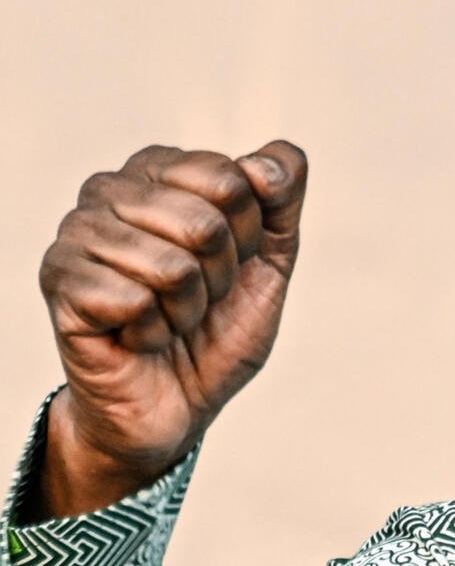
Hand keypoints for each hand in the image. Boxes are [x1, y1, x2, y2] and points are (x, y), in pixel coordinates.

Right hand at [30, 141, 306, 518]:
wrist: (179, 404)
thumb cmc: (218, 328)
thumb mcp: (271, 263)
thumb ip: (283, 202)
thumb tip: (273, 161)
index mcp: (159, 170)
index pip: (230, 179)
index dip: (248, 237)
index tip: (232, 263)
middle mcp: (109, 189)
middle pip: (205, 222)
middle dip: (219, 277)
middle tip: (197, 298)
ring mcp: (77, 234)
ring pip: (173, 266)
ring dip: (188, 310)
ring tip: (168, 318)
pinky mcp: (59, 284)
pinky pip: (137, 302)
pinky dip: (154, 332)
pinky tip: (138, 337)